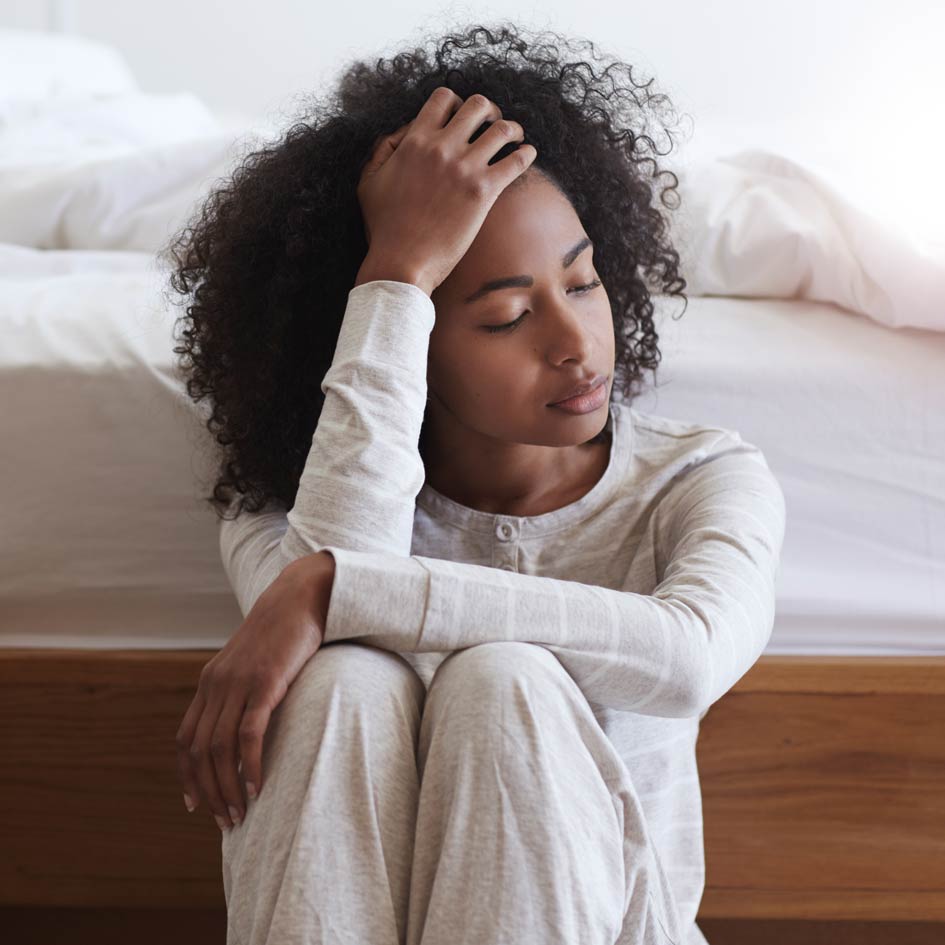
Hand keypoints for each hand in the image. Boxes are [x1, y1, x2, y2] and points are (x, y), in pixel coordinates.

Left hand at [175, 550, 334, 829]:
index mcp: (210, 682)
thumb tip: (246, 724)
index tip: (196, 805)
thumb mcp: (255, 663)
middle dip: (207, 792)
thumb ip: (244, 689)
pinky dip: (250, 765)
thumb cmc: (286, 632)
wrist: (302, 596)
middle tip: (224, 820)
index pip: (185, 739)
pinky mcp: (265, 683)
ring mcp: (239, 683)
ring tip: (240, 812)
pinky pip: (249, 734)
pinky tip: (258, 786)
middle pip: (198, 751)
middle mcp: (217, 684)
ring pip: (219, 749)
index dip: (187, 776)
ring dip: (227, 787)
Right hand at [356, 86, 536, 293]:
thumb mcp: (369, 182)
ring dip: (512, 129)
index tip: (464, 118)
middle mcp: (441, 148)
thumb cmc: (383, 228)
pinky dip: (526, 154)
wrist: (402, 262)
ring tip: (516, 138)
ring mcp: (464, 168)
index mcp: (414, 141)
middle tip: (492, 126)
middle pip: (478, 106)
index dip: (457, 103)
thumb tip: (403, 132)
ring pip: (502, 129)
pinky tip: (528, 155)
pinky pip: (516, 161)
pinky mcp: (483, 192)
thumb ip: (383, 150)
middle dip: (489, 111)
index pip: (443, 99)